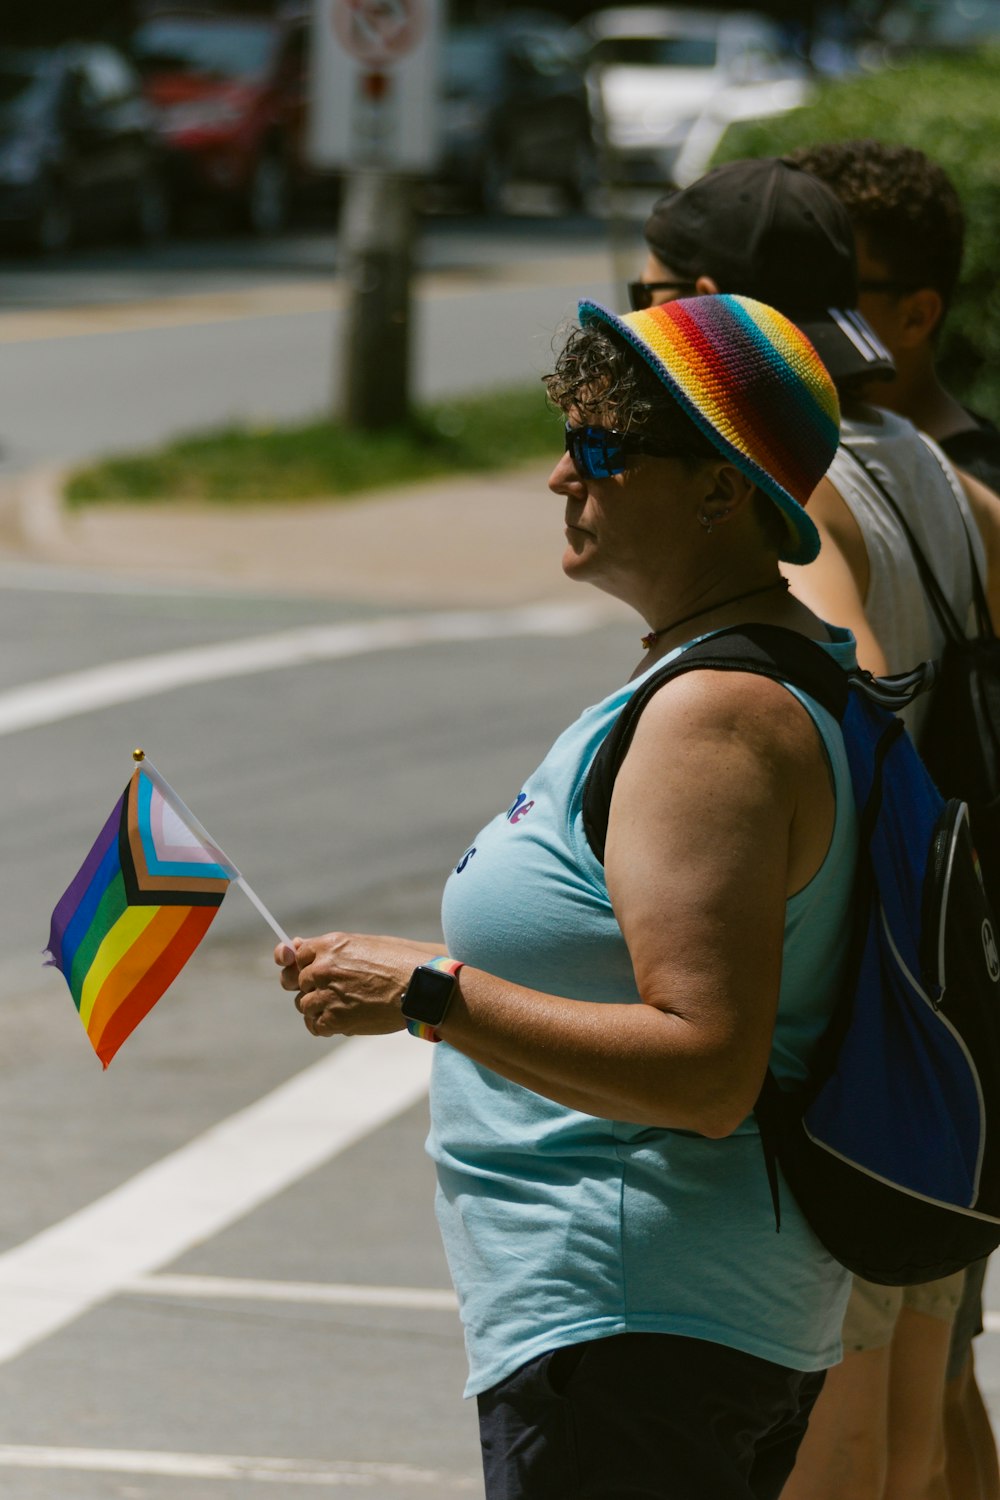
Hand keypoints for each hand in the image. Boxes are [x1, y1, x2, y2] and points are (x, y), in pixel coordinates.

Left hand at [274, 932, 423, 1038]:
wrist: (421, 987)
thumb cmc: (400, 962)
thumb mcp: (365, 944)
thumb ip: (330, 948)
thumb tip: (297, 945)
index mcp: (330, 945)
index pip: (297, 955)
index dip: (303, 965)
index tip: (312, 973)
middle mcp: (323, 967)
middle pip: (295, 981)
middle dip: (309, 987)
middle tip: (330, 993)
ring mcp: (327, 994)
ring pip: (303, 1005)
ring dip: (318, 1009)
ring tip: (342, 1008)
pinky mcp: (334, 1019)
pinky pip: (315, 1026)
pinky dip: (324, 1027)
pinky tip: (341, 1023)